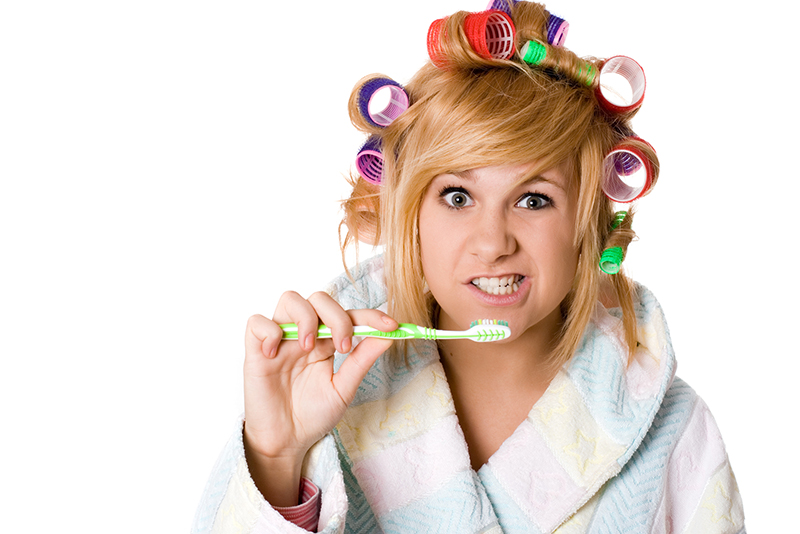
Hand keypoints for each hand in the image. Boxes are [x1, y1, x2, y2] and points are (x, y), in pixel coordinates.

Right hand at [242, 290, 396, 504]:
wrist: (286, 442)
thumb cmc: (313, 415)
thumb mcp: (344, 388)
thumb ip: (362, 360)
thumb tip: (388, 336)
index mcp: (327, 342)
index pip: (348, 314)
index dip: (369, 315)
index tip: (390, 326)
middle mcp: (304, 335)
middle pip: (319, 298)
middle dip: (336, 316)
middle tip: (342, 346)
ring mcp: (280, 340)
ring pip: (290, 299)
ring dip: (305, 317)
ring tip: (307, 347)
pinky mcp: (256, 351)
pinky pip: (257, 323)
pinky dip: (269, 331)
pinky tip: (276, 353)